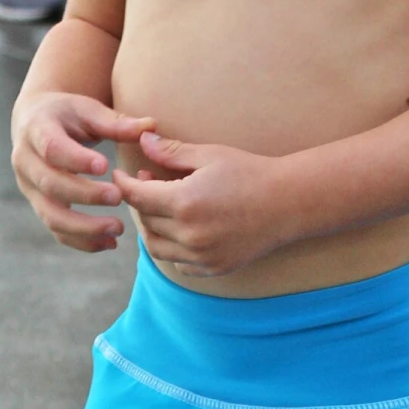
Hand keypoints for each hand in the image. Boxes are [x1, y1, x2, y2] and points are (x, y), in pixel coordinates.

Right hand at [11, 94, 155, 252]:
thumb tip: (151, 126)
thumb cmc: (67, 115)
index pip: (52, 148)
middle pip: (51, 185)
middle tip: (119, 197)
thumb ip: (116, 123)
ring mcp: (29, 187)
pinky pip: (56, 230)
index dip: (76, 160)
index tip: (106, 167)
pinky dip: (81, 241)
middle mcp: (26, 161)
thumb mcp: (87, 110)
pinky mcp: (38, 205)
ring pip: (51, 215)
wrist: (34, 122)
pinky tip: (109, 243)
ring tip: (118, 229)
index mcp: (36, 129)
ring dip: (84, 228)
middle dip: (85, 195)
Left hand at [112, 132, 292, 275]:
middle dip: (139, 200)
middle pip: (144, 220)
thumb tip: (142, 140)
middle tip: (148, 182)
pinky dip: (172, 248)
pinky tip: (180, 229)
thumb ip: (171, 152)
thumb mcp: (208, 155)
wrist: (288, 202)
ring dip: (151, 227)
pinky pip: (179, 263)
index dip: (123, 184)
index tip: (120, 175)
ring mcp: (201, 255)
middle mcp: (189, 234)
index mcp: (184, 203)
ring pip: (156, 247)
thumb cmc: (249, 172)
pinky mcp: (214, 268)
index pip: (136, 197)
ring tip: (160, 207)